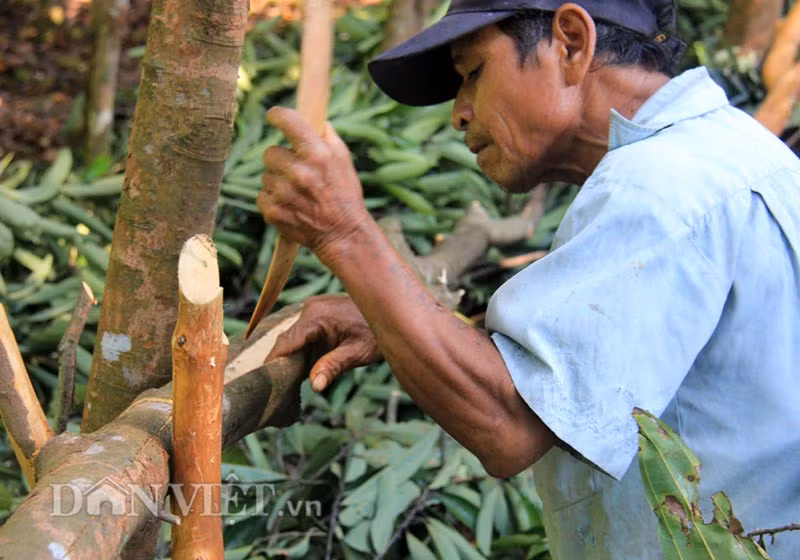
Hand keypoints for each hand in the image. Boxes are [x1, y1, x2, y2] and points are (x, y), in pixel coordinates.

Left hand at [258, 107, 370, 259]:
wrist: (343, 234)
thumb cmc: (345, 195)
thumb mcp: (343, 160)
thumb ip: (326, 135)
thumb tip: (313, 118)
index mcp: (317, 154)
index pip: (287, 121)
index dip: (276, 115)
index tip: (272, 116)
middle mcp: (299, 172)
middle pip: (269, 152)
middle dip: (280, 160)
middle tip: (294, 170)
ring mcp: (283, 193)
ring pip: (266, 176)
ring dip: (277, 182)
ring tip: (297, 194)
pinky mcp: (273, 211)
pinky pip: (261, 197)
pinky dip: (273, 201)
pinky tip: (290, 206)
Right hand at [265, 294, 381, 390]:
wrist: (392, 312)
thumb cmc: (376, 333)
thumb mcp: (357, 353)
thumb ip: (333, 366)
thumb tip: (315, 385)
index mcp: (315, 316)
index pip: (285, 342)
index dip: (274, 362)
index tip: (264, 381)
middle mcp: (309, 309)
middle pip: (286, 340)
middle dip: (282, 362)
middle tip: (276, 388)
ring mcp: (312, 309)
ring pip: (292, 338)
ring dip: (291, 357)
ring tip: (288, 381)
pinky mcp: (317, 313)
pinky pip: (301, 333)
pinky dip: (300, 350)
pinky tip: (304, 366)